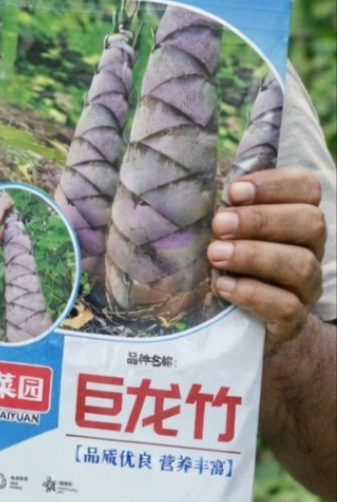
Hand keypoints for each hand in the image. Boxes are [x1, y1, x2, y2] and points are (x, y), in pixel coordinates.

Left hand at [208, 168, 325, 349]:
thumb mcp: (222, 231)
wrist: (233, 323)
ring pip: (301, 264)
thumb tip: (192, 178)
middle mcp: (310, 249)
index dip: (275, 184)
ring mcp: (306, 286)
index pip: (307, 188)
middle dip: (261, 220)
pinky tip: (223, 286)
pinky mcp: (293, 319)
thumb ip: (222, 207)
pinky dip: (252, 293)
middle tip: (219, 225)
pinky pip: (286, 306)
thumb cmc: (224, 263)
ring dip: (254, 256)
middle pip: (310, 223)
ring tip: (216, 255)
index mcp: (296, 217)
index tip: (234, 191)